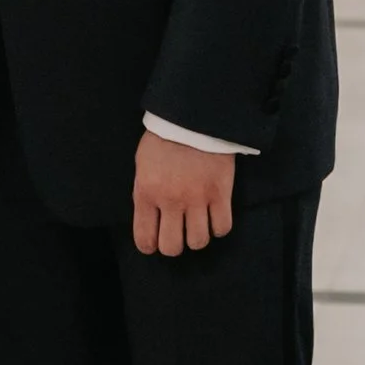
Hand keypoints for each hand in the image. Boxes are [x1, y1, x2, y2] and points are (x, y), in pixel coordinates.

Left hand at [133, 130, 236, 258]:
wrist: (194, 116)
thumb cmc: (163, 139)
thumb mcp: (142, 165)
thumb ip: (145, 193)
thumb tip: (150, 217)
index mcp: (147, 193)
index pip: (145, 238)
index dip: (149, 246)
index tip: (154, 242)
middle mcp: (171, 201)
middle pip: (173, 247)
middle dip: (173, 245)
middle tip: (177, 233)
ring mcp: (198, 199)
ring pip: (199, 241)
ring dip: (197, 237)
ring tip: (196, 225)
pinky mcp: (221, 193)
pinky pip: (222, 227)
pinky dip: (218, 227)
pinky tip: (213, 217)